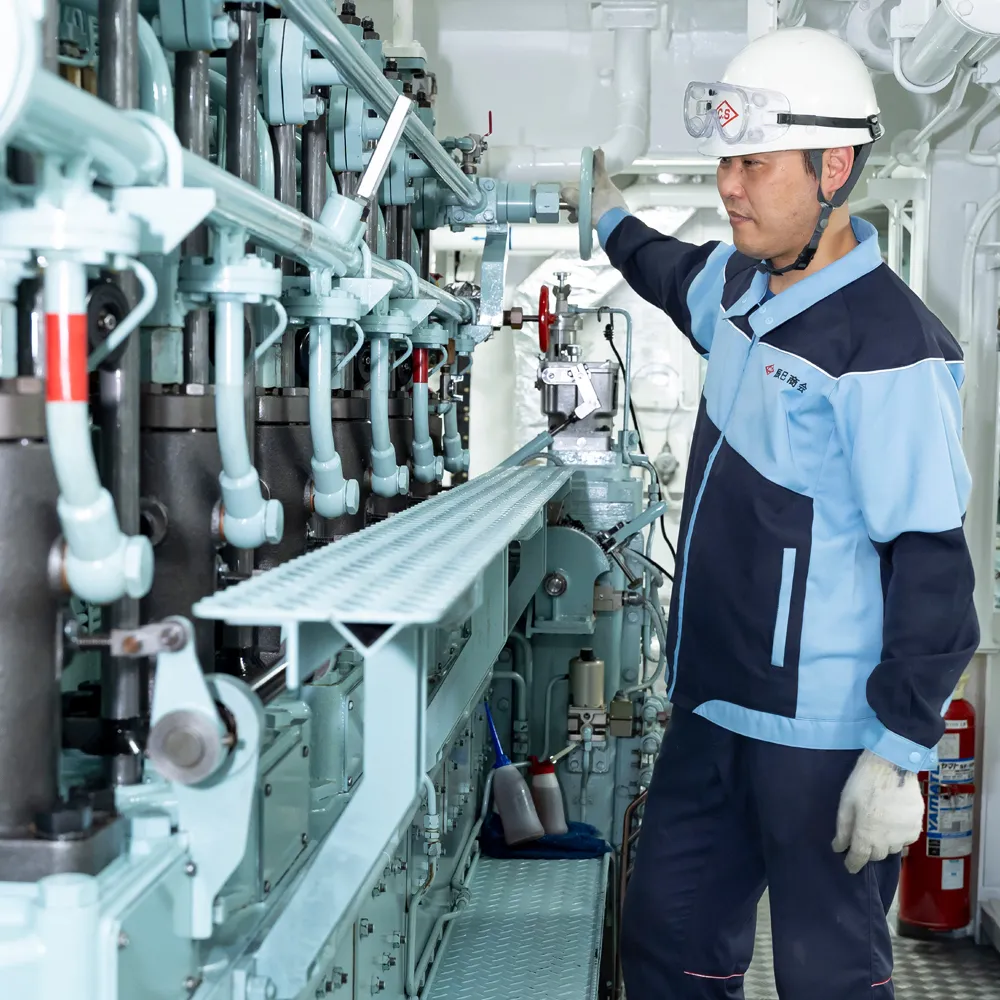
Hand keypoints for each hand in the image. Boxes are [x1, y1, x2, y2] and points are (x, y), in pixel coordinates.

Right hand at [560, 148, 627, 228]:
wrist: (618, 231)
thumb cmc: (602, 211)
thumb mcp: (585, 203)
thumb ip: (574, 197)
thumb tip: (564, 191)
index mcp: (604, 184)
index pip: (599, 168)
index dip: (597, 159)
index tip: (596, 150)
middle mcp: (608, 192)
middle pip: (592, 187)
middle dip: (580, 193)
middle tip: (569, 197)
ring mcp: (609, 204)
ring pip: (591, 201)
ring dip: (580, 207)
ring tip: (571, 215)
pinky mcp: (609, 216)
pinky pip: (594, 212)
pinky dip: (585, 215)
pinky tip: (577, 221)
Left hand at [832, 750, 923, 873]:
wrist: (893, 766)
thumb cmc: (864, 782)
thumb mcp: (846, 803)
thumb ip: (843, 828)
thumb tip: (838, 847)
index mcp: (866, 835)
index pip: (859, 858)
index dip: (853, 864)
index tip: (849, 866)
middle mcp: (887, 841)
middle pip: (877, 855)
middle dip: (868, 850)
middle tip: (863, 838)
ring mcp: (905, 835)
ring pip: (893, 848)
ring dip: (884, 843)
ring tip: (879, 828)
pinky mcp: (917, 826)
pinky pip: (906, 839)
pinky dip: (899, 836)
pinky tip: (894, 824)